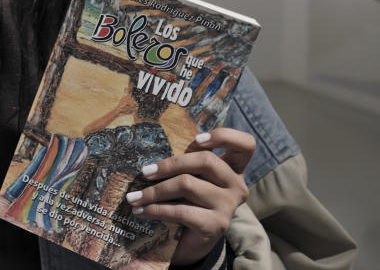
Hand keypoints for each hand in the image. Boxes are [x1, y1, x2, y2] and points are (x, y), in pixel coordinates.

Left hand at [124, 127, 254, 263]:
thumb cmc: (189, 203)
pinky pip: (180, 210)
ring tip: (134, 197)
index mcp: (233, 169)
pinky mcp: (216, 225)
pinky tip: (142, 211)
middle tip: (145, 171)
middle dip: (170, 164)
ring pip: (187, 184)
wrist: (192, 243)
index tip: (197, 138)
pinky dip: (156, 209)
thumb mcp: (191, 179)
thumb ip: (186, 164)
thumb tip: (150, 149)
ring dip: (154, 191)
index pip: (245, 144)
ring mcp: (228, 206)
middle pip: (206, 160)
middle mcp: (236, 186)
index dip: (225, 136)